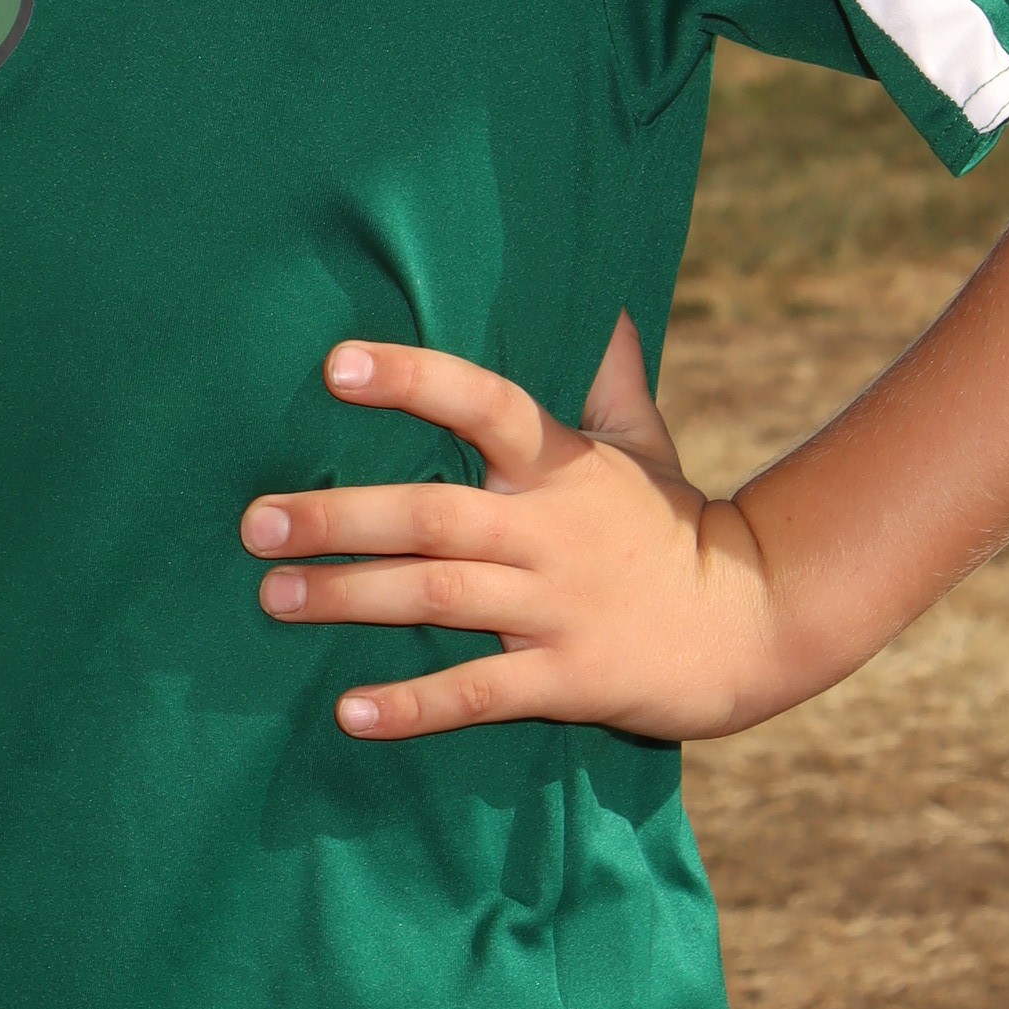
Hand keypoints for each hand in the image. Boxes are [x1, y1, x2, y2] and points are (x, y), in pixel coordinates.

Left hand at [241, 317, 795, 745]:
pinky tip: (351, 711)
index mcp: (562, 464)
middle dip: (339, 516)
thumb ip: (609, 375)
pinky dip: (415, 705)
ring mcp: (557, 606)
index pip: (483, 403)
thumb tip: (600, 297)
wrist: (753, 622)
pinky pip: (479, 692)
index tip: (334, 366)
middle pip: (431, 514)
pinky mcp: (567, 678)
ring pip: (438, 597)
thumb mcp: (645, 443)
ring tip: (273, 596)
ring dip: (349, 599)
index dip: (412, 379)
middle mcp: (550, 530)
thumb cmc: (676, 526)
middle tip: (254, 521)